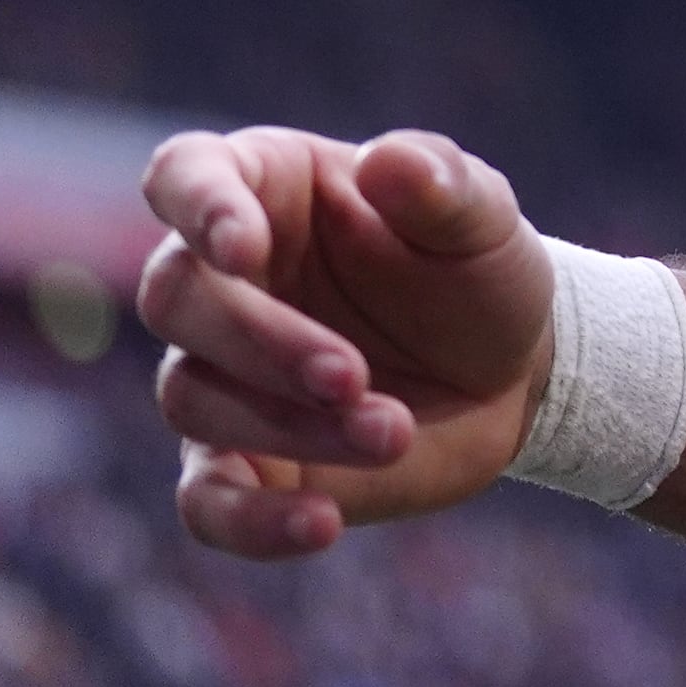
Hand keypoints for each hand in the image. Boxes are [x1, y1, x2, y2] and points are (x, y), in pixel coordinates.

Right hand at [138, 126, 557, 560]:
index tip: (238, 247)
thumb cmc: (475, 270)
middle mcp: (219, 281)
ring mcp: (218, 376)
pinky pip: (205, 502)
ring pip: (195, 398)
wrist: (508, 371)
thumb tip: (389, 161)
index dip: (196, 207)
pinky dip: (250, 520)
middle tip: (352, 375)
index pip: (183, 175)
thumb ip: (442, 183)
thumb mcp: (481, 218)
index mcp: (263, 190)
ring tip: (392, 429)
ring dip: (288, 423)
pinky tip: (320, 526)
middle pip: (177, 300)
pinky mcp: (239, 463)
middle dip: (261, 342)